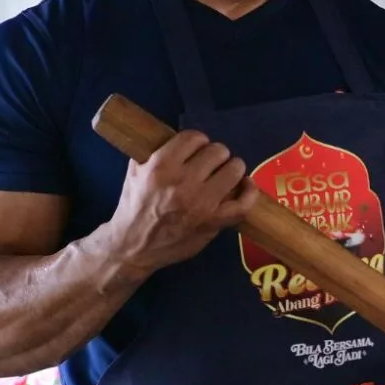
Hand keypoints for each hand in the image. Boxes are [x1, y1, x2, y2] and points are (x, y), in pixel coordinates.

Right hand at [107, 129, 256, 275]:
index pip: (193, 138)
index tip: (197, 149)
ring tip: (226, 173)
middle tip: (211, 163)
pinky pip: (243, 204)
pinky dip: (250, 192)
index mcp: (161, 166)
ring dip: (233, 169)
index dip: (198, 142)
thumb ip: (153, 152)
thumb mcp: (134, 172)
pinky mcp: (214, 222)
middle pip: (217, 152)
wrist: (134, 246)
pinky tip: (246, 185)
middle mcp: (184, 182)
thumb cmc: (134, 207)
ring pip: (234, 171)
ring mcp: (202, 203)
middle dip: (216, 155)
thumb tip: (174, 138)